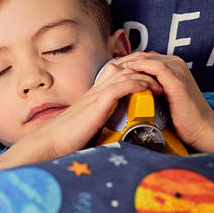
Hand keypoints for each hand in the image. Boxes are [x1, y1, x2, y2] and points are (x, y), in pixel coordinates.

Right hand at [0, 62, 161, 168]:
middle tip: (162, 78)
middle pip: (123, 68)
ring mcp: (95, 96)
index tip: (152, 79)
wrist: (50, 143)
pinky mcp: (96, 105)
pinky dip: (135, 84)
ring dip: (145, 77)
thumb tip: (118, 135)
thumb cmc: (67, 141)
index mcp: (94, 96)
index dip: (136, 72)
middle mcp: (95, 91)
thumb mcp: (89, 127)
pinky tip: (146, 87)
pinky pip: (118, 87)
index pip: (117, 74)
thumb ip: (103, 124)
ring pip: (124, 74)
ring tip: (161, 83)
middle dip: (145, 70)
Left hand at [114, 52, 213, 152]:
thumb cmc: (180, 117)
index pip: (143, 57)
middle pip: (143, 55)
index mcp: (171, 66)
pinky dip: (141, 68)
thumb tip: (126, 89)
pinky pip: (157, 67)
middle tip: (108, 69)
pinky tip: (128, 72)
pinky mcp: (177, 80)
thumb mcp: (160, 98)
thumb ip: (148, 88)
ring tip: (114, 71)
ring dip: (129, 63)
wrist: (200, 129)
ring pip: (148, 58)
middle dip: (124, 60)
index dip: (125, 62)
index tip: (110, 70)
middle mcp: (175, 64)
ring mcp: (177, 70)